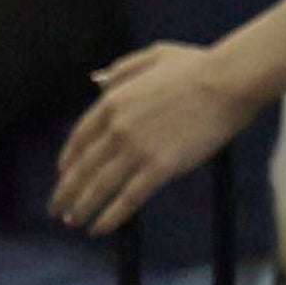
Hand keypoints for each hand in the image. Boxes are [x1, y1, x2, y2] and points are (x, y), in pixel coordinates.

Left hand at [52, 42, 259, 237]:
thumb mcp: (152, 56)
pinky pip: (128, 198)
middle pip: (83, 167)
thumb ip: (121, 69)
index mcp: (113, 101)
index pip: (79, 137)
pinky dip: (111, 216)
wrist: (228, 82)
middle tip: (57, 209)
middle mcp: (118, 127)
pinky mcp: (161, 167)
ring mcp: (137, 149)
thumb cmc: (198, 66)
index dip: (68, 160)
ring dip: (83, 207)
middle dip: (66, 192)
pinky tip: (99, 228)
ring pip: (100, 186)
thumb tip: (96, 80)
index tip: (63, 175)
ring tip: (74, 222)